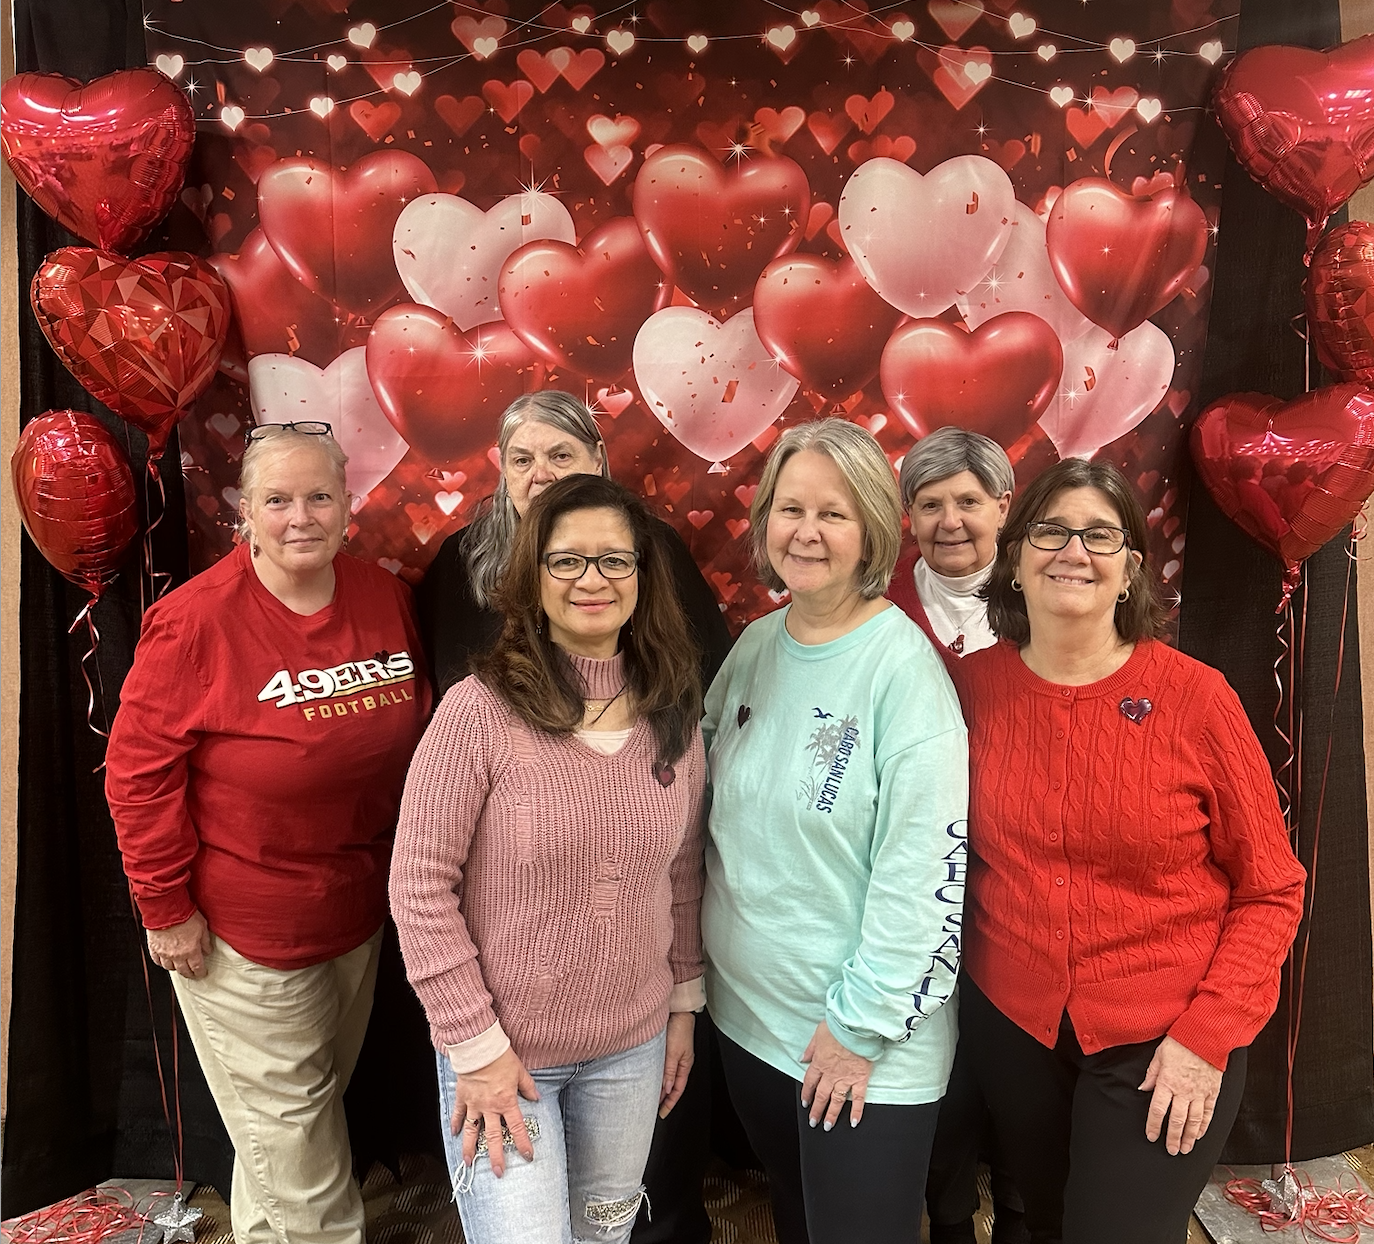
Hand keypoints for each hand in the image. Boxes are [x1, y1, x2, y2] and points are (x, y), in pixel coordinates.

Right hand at [146, 911, 211, 978]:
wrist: (167, 909)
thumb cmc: (186, 915)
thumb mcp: (203, 927)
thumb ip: (205, 941)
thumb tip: (207, 950)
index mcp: (191, 951)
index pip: (197, 968)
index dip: (200, 972)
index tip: (202, 973)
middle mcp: (177, 955)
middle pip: (183, 971)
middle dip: (189, 974)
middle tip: (192, 974)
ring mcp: (164, 953)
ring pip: (169, 968)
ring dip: (175, 968)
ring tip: (179, 966)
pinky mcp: (154, 948)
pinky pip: (157, 961)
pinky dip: (162, 962)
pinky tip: (165, 961)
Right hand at [452, 1047, 539, 1177]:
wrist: (479, 1047)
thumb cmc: (501, 1057)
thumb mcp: (520, 1071)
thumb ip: (528, 1087)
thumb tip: (536, 1098)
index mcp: (506, 1102)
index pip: (517, 1128)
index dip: (523, 1143)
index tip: (527, 1156)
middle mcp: (489, 1107)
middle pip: (493, 1137)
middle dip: (496, 1157)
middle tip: (498, 1172)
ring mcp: (474, 1104)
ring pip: (471, 1131)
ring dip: (470, 1148)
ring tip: (468, 1163)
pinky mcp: (462, 1097)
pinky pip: (458, 1114)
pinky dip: (456, 1124)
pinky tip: (454, 1134)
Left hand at [659, 1012, 694, 1117]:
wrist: (678, 1010)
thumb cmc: (679, 1028)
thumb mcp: (673, 1053)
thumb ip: (669, 1071)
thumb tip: (666, 1089)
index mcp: (685, 1065)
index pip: (677, 1090)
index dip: (670, 1103)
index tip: (662, 1113)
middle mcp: (680, 1062)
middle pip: (672, 1085)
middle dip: (664, 1097)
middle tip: (653, 1107)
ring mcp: (674, 1055)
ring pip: (666, 1076)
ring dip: (660, 1086)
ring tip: (650, 1094)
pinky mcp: (668, 1048)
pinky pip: (663, 1066)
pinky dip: (657, 1074)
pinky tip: (650, 1075)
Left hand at [799, 1021, 873, 1129]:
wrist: (855, 1026)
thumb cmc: (838, 1026)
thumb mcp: (818, 1034)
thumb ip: (810, 1048)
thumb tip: (802, 1058)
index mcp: (820, 1062)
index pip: (810, 1082)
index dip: (806, 1093)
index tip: (805, 1103)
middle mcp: (831, 1074)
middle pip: (821, 1095)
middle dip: (816, 1110)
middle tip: (813, 1122)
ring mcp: (846, 1078)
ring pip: (837, 1100)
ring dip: (831, 1114)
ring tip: (828, 1126)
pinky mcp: (860, 1079)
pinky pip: (858, 1098)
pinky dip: (856, 1111)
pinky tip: (854, 1122)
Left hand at [1139, 1035, 1223, 1155]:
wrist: (1205, 1036)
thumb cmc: (1180, 1042)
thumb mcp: (1159, 1055)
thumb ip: (1151, 1074)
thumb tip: (1143, 1088)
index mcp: (1167, 1082)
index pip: (1158, 1109)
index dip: (1154, 1125)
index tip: (1151, 1136)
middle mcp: (1184, 1091)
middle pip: (1177, 1120)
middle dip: (1172, 1138)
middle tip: (1170, 1150)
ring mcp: (1200, 1093)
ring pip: (1194, 1121)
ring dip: (1189, 1137)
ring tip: (1185, 1149)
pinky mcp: (1212, 1092)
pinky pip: (1208, 1113)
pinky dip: (1204, 1126)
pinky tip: (1200, 1135)